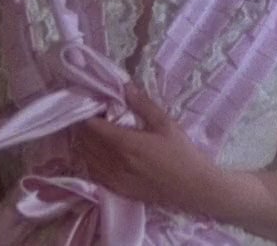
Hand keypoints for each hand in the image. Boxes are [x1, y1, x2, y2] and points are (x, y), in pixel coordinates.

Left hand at [76, 85, 227, 215]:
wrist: (191, 187)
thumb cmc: (181, 153)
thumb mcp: (165, 123)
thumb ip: (143, 105)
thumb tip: (125, 87)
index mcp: (125, 143)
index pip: (92, 127)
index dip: (90, 114)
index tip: (96, 107)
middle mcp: (114, 162)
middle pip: (84, 142)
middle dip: (85, 128)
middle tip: (96, 118)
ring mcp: (113, 178)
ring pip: (85, 159)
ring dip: (85, 145)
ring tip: (96, 135)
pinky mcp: (116, 190)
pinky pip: (93, 174)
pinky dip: (90, 162)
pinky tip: (99, 155)